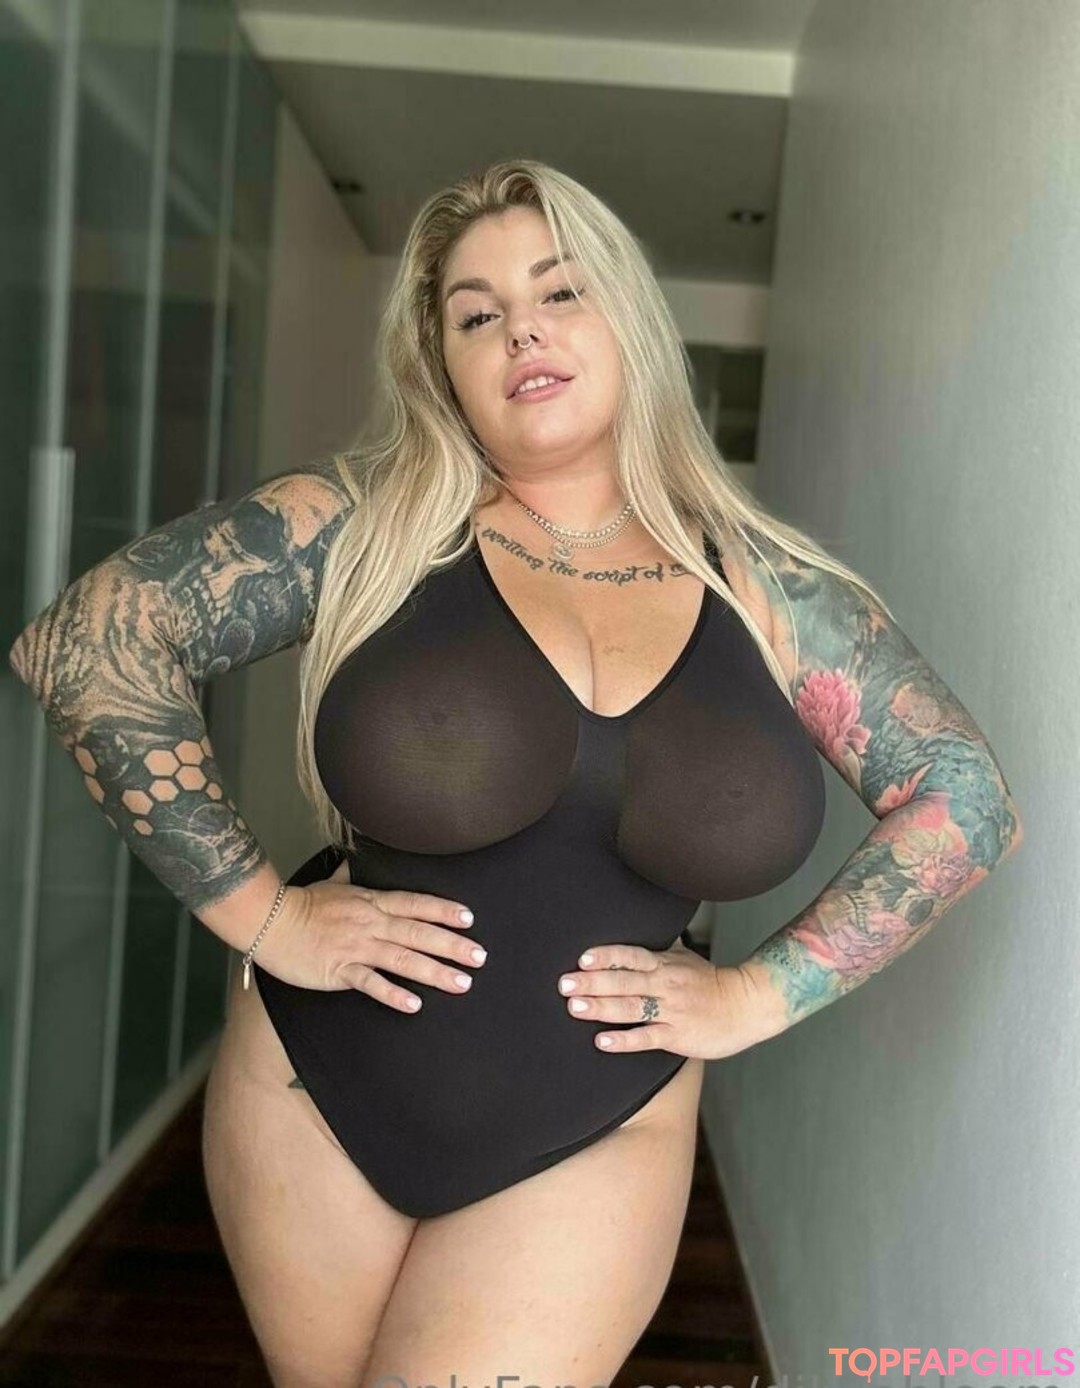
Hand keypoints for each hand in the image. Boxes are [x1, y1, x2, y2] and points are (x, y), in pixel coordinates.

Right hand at [255, 856, 485, 1011]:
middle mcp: (370, 923)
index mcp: (372, 902)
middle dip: (452, 945)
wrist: (269, 920)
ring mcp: (356, 947)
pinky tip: (414, 1004)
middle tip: (480, 956)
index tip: (469, 919)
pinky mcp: (339, 970)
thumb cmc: (301, 904)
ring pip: (403, 959)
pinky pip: (370, 983)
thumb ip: (351, 878)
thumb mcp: (334, 885)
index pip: (416, 904)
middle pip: (419, 933)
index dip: (444, 911)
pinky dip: (393, 994)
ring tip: (462, 983)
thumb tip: (356, 861)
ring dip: (434, 971)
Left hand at [556, 937, 787, 1060]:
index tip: (583, 957)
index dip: (607, 956)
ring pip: (632, 1008)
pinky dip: (624, 1040)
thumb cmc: (712, 982)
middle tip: (565, 983)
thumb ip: (659, 949)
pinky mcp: (677, 1035)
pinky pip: (647, 1037)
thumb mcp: (685, 958)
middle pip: (625, 981)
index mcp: (665, 964)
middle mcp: (665, 984)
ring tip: (575, 1007)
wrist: (747, 1005)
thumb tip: (643, 928)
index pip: (631, 956)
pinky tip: (601, 1041)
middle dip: (593, 982)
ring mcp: (671, 1010)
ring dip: (601, 1007)